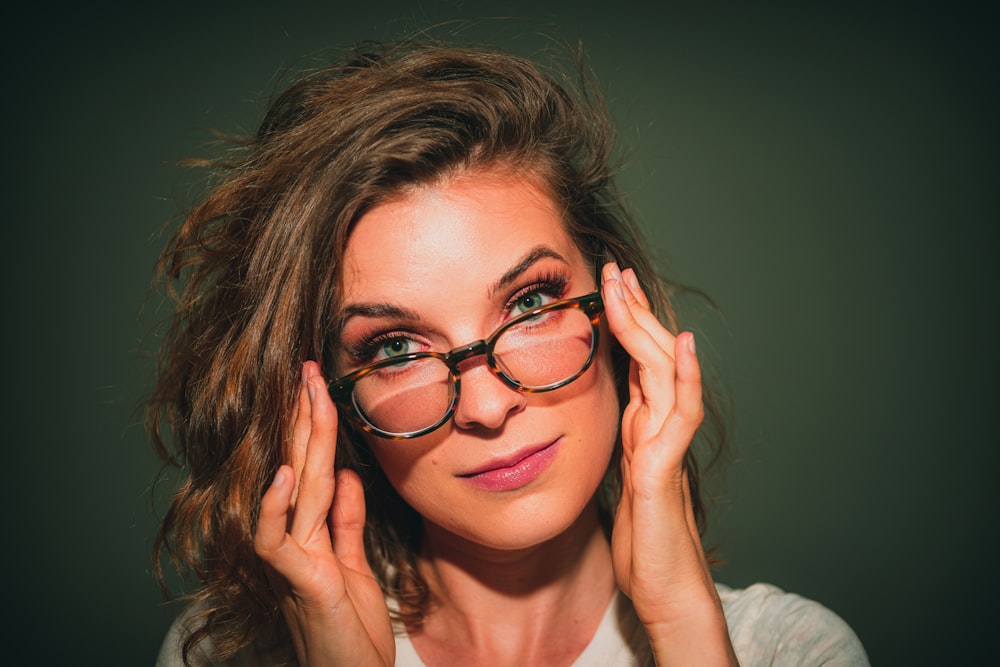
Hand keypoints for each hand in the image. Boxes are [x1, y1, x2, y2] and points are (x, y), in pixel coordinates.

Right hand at [253, 361, 393, 665]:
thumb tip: (348, 478)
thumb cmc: (348, 630)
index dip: (317, 427)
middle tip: (309, 370)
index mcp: (311, 532)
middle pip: (303, 467)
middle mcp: (296, 539)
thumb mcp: (352, 566)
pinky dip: (278, 507)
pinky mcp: (298, 582)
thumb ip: (346, 522)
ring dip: (301, 443)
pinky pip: (279, 540)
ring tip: (306, 397)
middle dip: (307, 418)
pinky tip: (286, 474)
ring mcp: (293, 559)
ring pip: (297, 490)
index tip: (320, 385)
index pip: (314, 468)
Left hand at [601, 262, 737, 664]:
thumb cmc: (642, 542)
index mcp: (642, 428)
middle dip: (632, 311)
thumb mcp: (618, 482)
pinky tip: (681, 347)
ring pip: (664, 374)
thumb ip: (618, 448)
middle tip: (614, 270)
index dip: (624, 324)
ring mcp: (666, 446)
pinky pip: (679, 416)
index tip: (607, 287)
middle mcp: (658, 429)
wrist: (665, 590)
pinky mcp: (665, 470)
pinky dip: (682, 379)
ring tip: (630, 288)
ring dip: (648, 328)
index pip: (635, 363)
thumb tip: (603, 420)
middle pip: (650, 356)